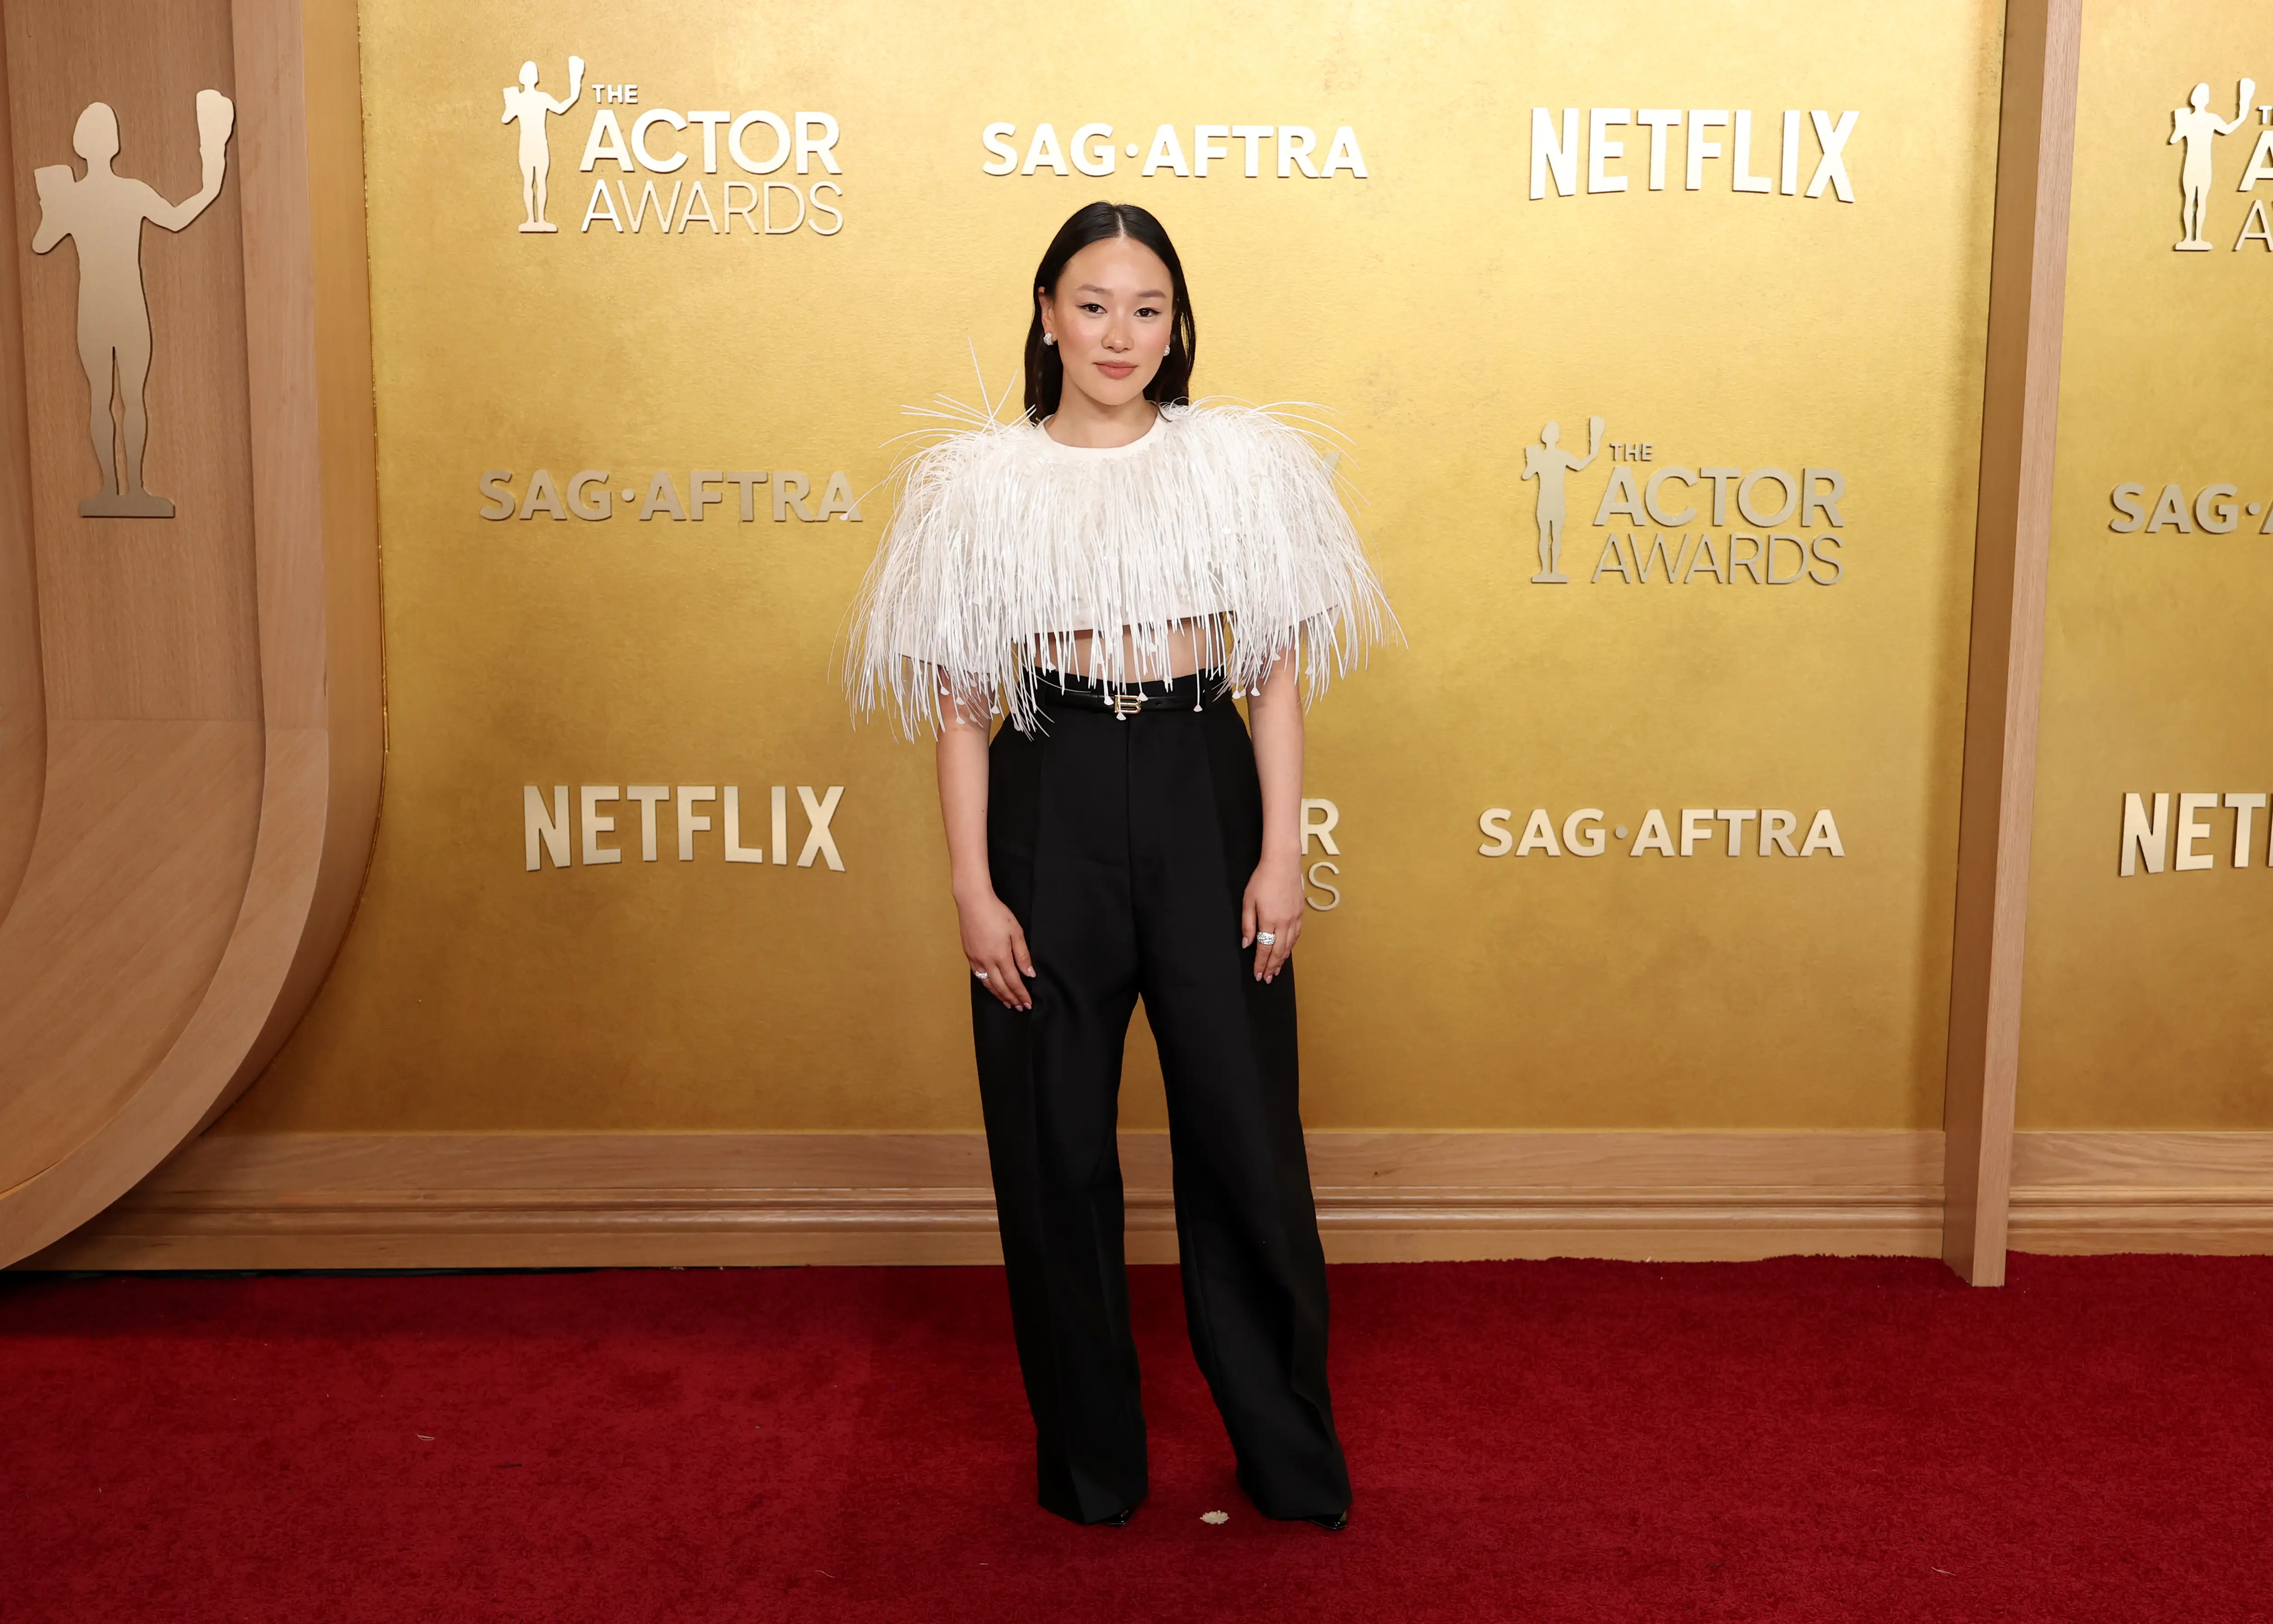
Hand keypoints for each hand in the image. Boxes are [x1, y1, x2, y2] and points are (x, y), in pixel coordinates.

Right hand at [959, 889, 1034, 1010]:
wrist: (973, 902)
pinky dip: (987, 986)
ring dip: (999, 995)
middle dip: (1012, 999)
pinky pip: (979, 977)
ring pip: (988, 984)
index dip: (1021, 994)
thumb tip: (1029, 973)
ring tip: (1007, 1003)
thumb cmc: (996, 913)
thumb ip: (1023, 955)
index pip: (1014, 982)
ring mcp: (976, 959)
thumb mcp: (1016, 931)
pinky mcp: (969, 955)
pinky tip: (992, 988)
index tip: (1027, 1003)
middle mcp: (987, 961)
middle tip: (1019, 1007)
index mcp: (1001, 956)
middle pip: (1001, 987)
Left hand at [1241, 854, 1303, 981]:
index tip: (1257, 975)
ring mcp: (1294, 919)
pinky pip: (1296, 936)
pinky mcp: (1300, 913)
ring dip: (1282, 960)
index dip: (1260, 963)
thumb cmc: (1262, 879)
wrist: (1283, 863)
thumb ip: (1248, 924)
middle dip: (1271, 967)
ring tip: (1276, 971)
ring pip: (1289, 946)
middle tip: (1267, 979)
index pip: (1264, 948)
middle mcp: (1284, 923)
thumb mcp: (1248, 901)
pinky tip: (1287, 952)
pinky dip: (1291, 947)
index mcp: (1269, 920)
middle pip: (1278, 951)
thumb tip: (1247, 944)